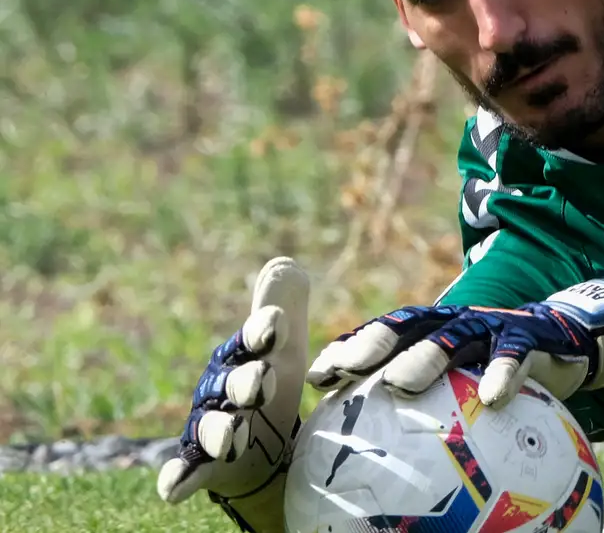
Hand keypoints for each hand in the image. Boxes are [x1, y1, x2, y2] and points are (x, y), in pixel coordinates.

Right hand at [155, 257, 310, 532]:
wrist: (264, 446)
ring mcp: (210, 426)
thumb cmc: (270, 384)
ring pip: (213, 426)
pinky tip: (171, 488)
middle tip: (264, 380)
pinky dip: (178, 477)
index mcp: (243, 356)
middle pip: (231, 382)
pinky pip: (187, 470)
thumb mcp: (285, 348)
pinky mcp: (205, 465)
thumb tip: (284, 263)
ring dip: (222, 429)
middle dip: (247, 380)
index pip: (251, 339)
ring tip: (235, 435)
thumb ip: (284, 307)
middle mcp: (220, 388)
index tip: (277, 324)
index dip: (262, 331)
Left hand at [307, 269, 603, 408]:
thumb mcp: (466, 390)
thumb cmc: (504, 376)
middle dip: (376, 345)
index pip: (386, 334)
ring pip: (455, 336)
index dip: (351, 347)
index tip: (317, 375)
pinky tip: (491, 399)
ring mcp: (495, 326)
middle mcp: (459, 323)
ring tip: (400, 382)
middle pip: (411, 328)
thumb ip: (433, 412)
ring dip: (426, 356)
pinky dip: (502, 373)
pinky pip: (515, 355)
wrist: (570, 344)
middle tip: (347, 371)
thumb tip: (383, 469)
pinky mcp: (531, 337)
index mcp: (437, 332)